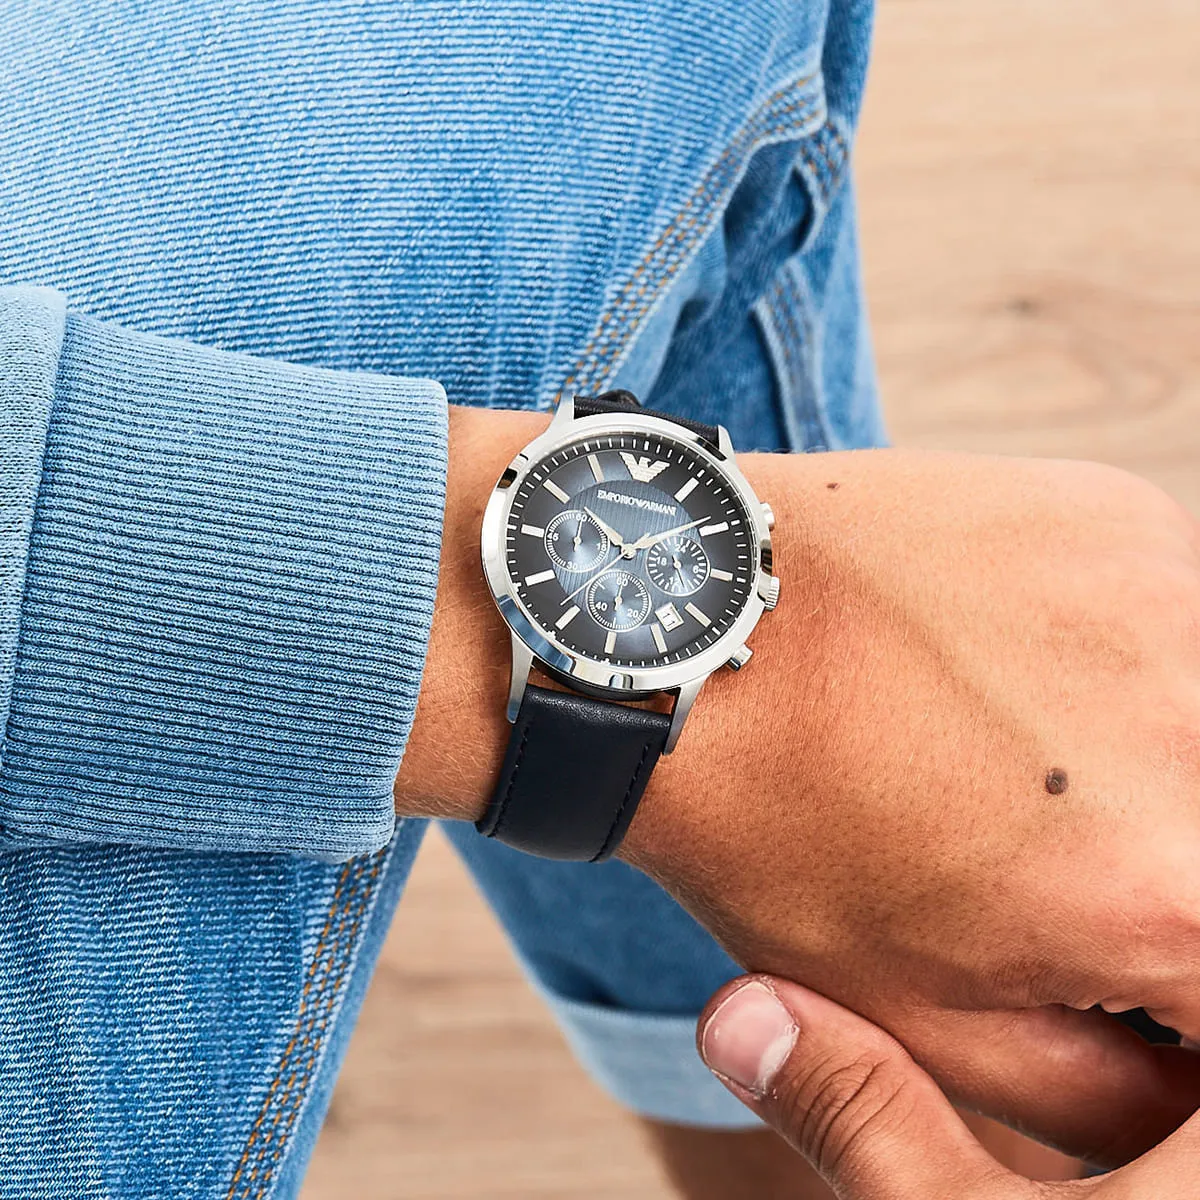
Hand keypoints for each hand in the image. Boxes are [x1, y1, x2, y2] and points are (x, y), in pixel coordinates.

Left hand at [400, 409, 1199, 1164]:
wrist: (688, 638)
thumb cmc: (773, 833)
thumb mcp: (919, 1019)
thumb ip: (1099, 1090)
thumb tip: (1182, 1069)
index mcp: (1165, 896)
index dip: (1164, 968)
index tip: (1088, 916)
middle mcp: (1197, 734)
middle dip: (1151, 849)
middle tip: (1040, 831)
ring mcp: (1165, 601)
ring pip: (1195, 713)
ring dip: (1136, 744)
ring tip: (1004, 740)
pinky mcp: (1121, 517)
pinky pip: (1165, 611)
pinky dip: (1106, 649)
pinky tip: (992, 656)